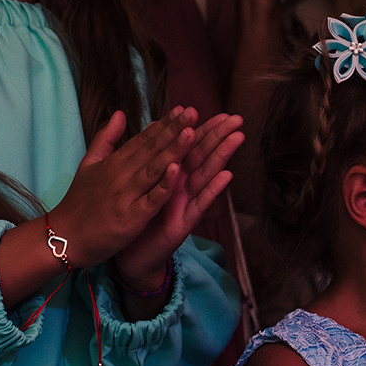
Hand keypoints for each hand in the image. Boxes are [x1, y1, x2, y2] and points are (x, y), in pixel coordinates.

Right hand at [47, 107, 196, 271]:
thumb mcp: (88, 164)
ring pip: (153, 170)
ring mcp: (125, 196)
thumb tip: (120, 113)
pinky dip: (163, 186)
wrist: (63, 237)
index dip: (165, 124)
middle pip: (151, 150)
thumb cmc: (78, 202)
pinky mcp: (129, 218)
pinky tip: (176, 171)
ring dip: (173, 151)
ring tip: (190, 133)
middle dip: (174, 130)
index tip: (183, 110)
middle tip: (193, 113)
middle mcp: (120, 175)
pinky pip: (150, 200)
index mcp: (114, 162)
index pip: (144, 139)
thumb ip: (106, 138)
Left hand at [113, 110, 243, 287]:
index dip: (201, 128)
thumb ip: (148, 158)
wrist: (129, 256)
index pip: (187, 147)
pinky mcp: (182, 225)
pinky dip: (211, 191)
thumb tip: (153, 129)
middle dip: (219, 137)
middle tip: (236, 118)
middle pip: (201, 157)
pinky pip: (198, 206)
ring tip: (236, 138)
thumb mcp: (141, 185)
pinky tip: (226, 176)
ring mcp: (184, 206)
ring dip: (221, 157)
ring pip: (205, 177)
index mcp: (169, 176)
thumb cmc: (135, 219)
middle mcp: (181, 189)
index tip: (216, 110)